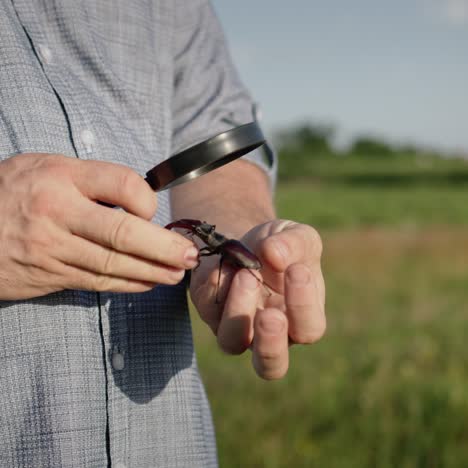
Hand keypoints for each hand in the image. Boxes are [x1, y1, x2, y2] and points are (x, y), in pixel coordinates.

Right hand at [0, 153, 198, 299]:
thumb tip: (138, 202)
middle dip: (164, 248)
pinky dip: (127, 284)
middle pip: (123, 234)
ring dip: (152, 271)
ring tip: (178, 274)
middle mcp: (57, 211)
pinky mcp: (48, 274)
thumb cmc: (10, 191)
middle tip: (190, 256)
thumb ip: (90, 181)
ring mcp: (51, 248)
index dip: (147, 200)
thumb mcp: (45, 168)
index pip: (122, 184)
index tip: (154, 210)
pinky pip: (96, 282)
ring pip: (113, 265)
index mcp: (60, 176)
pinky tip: (148, 283)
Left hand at [189, 220, 325, 379]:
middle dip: (270, 344)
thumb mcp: (294, 235)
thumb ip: (296, 242)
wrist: (242, 238)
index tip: (297, 269)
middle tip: (271, 315)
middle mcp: (267, 332)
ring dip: (239, 312)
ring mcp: (236, 326)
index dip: (304, 306)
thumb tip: (275, 255)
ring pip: (231, 342)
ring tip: (246, 275)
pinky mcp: (210, 311)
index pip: (308, 329)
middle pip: (271, 366)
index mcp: (299, 318)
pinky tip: (225, 263)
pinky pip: (209, 309)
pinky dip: (216, 286)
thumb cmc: (277, 245)